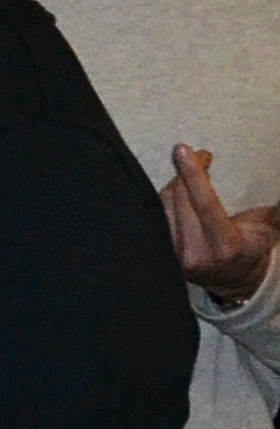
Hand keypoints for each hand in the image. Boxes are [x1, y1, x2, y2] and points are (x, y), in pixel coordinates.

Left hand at [166, 146, 279, 305]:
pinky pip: (159, 212)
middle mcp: (194, 252)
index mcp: (225, 245)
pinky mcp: (160, 250)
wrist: (231, 279)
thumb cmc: (254, 247)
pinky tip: (181, 190)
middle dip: (189, 172)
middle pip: (181, 198)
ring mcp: (173, 253)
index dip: (193, 175)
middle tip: (203, 155)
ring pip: (166, 202)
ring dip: (178, 181)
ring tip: (194, 172)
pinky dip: (170, 196)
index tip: (183, 149)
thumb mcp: (270, 228)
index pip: (205, 203)